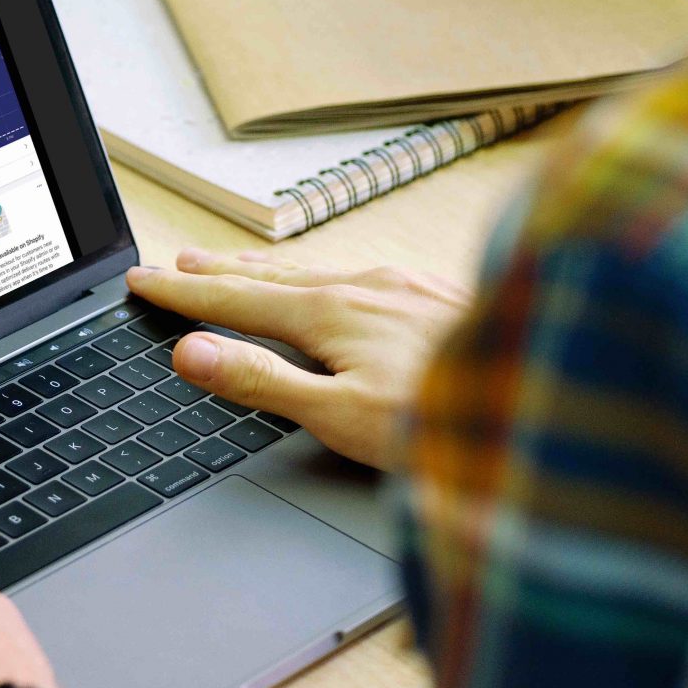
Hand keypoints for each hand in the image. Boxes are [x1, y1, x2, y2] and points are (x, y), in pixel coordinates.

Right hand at [125, 249, 474, 470]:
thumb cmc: (445, 423)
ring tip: (240, 267)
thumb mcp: (338, 416)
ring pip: (319, 273)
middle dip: (218, 271)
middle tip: (176, 263)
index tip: (141, 282)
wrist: (546, 402)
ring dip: (268, 271)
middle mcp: (367, 288)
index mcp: (331, 314)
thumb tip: (190, 351)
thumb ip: (261, 381)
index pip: (234, 301)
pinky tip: (339, 284)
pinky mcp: (441, 297)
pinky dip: (322, 277)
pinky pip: (361, 276)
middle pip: (272, 277)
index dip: (181, 294)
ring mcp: (406, 288)